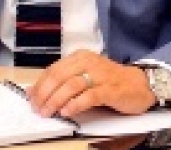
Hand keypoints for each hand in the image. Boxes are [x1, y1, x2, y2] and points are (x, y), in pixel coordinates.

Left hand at [26, 50, 154, 116]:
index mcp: (79, 57)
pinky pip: (90, 96)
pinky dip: (76, 104)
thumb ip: (62, 82)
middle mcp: (89, 62)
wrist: (140, 84)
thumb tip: (34, 91)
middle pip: (59, 76)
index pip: (53, 70)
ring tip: (49, 112)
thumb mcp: (84, 77)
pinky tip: (67, 111)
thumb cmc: (109, 81)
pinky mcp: (111, 89)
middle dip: (45, 94)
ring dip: (56, 100)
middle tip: (38, 109)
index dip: (40, 85)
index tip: (31, 99)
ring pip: (72, 85)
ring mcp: (101, 75)